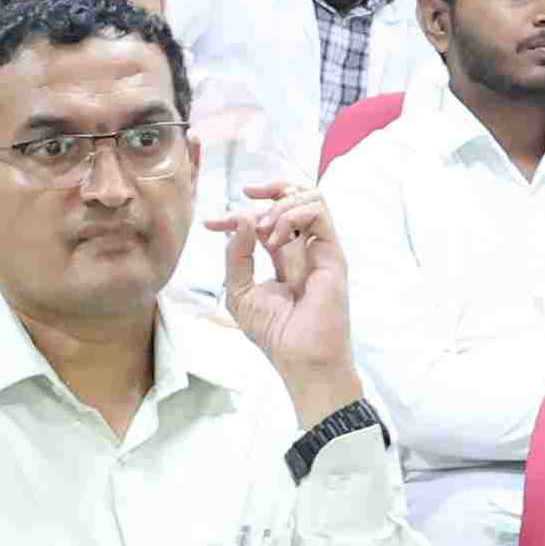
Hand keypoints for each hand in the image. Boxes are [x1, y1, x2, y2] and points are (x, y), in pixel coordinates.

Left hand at [218, 190, 360, 418]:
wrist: (299, 355)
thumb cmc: (273, 331)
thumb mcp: (240, 290)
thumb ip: (237, 255)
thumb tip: (243, 218)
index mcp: (283, 256)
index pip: (265, 220)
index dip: (238, 215)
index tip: (211, 223)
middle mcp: (304, 248)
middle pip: (295, 198)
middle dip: (268, 190)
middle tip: (243, 203)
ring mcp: (320, 249)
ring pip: (311, 198)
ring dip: (280, 204)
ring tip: (262, 230)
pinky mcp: (333, 253)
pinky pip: (319, 213)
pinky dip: (293, 215)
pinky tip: (276, 238)